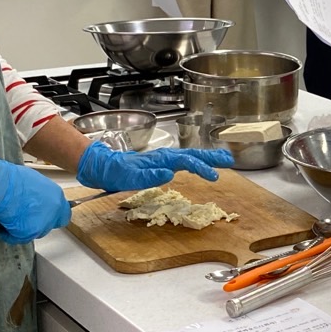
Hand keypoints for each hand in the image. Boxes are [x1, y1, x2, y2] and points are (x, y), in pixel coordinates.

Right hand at [0, 154, 70, 244]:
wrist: (0, 185)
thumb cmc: (11, 180)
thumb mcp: (33, 182)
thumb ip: (40, 194)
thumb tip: (36, 200)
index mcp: (56, 195)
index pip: (64, 213)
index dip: (52, 216)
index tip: (44, 216)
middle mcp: (54, 210)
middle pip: (49, 225)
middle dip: (36, 223)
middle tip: (22, 218)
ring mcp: (43, 222)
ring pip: (35, 232)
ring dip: (24, 228)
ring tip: (10, 218)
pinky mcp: (30, 232)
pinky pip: (18, 238)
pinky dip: (9, 234)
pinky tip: (2, 224)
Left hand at [76, 141, 233, 191]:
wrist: (101, 167)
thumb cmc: (114, 172)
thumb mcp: (128, 177)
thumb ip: (149, 176)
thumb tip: (169, 174)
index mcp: (159, 159)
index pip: (186, 161)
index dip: (201, 168)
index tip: (213, 176)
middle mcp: (164, 156)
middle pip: (193, 154)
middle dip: (212, 157)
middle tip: (229, 160)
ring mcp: (163, 159)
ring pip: (190, 156)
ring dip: (207, 158)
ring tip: (223, 161)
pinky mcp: (161, 164)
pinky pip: (184, 161)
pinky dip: (196, 161)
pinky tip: (201, 165)